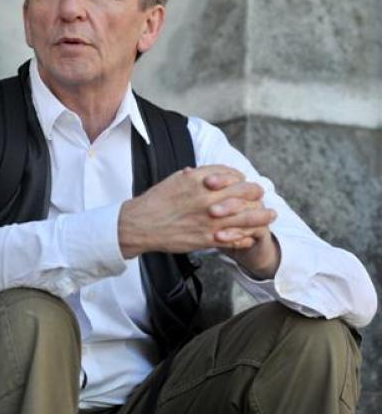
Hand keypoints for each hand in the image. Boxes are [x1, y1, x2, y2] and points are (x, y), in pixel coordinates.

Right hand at [118, 165, 277, 277]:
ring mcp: (210, 220)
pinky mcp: (207, 239)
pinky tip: (250, 235)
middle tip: (263, 196)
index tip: (245, 183)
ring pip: (246, 217)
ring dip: (262, 217)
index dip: (242, 179)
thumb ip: (197, 175)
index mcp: (200, 180)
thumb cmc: (156, 200)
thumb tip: (212, 174)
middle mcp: (208, 198)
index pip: (233, 175)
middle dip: (257, 195)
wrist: (141, 224)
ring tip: (271, 216)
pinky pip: (234, 238)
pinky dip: (245, 237)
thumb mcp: (176, 179)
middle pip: (245, 193)